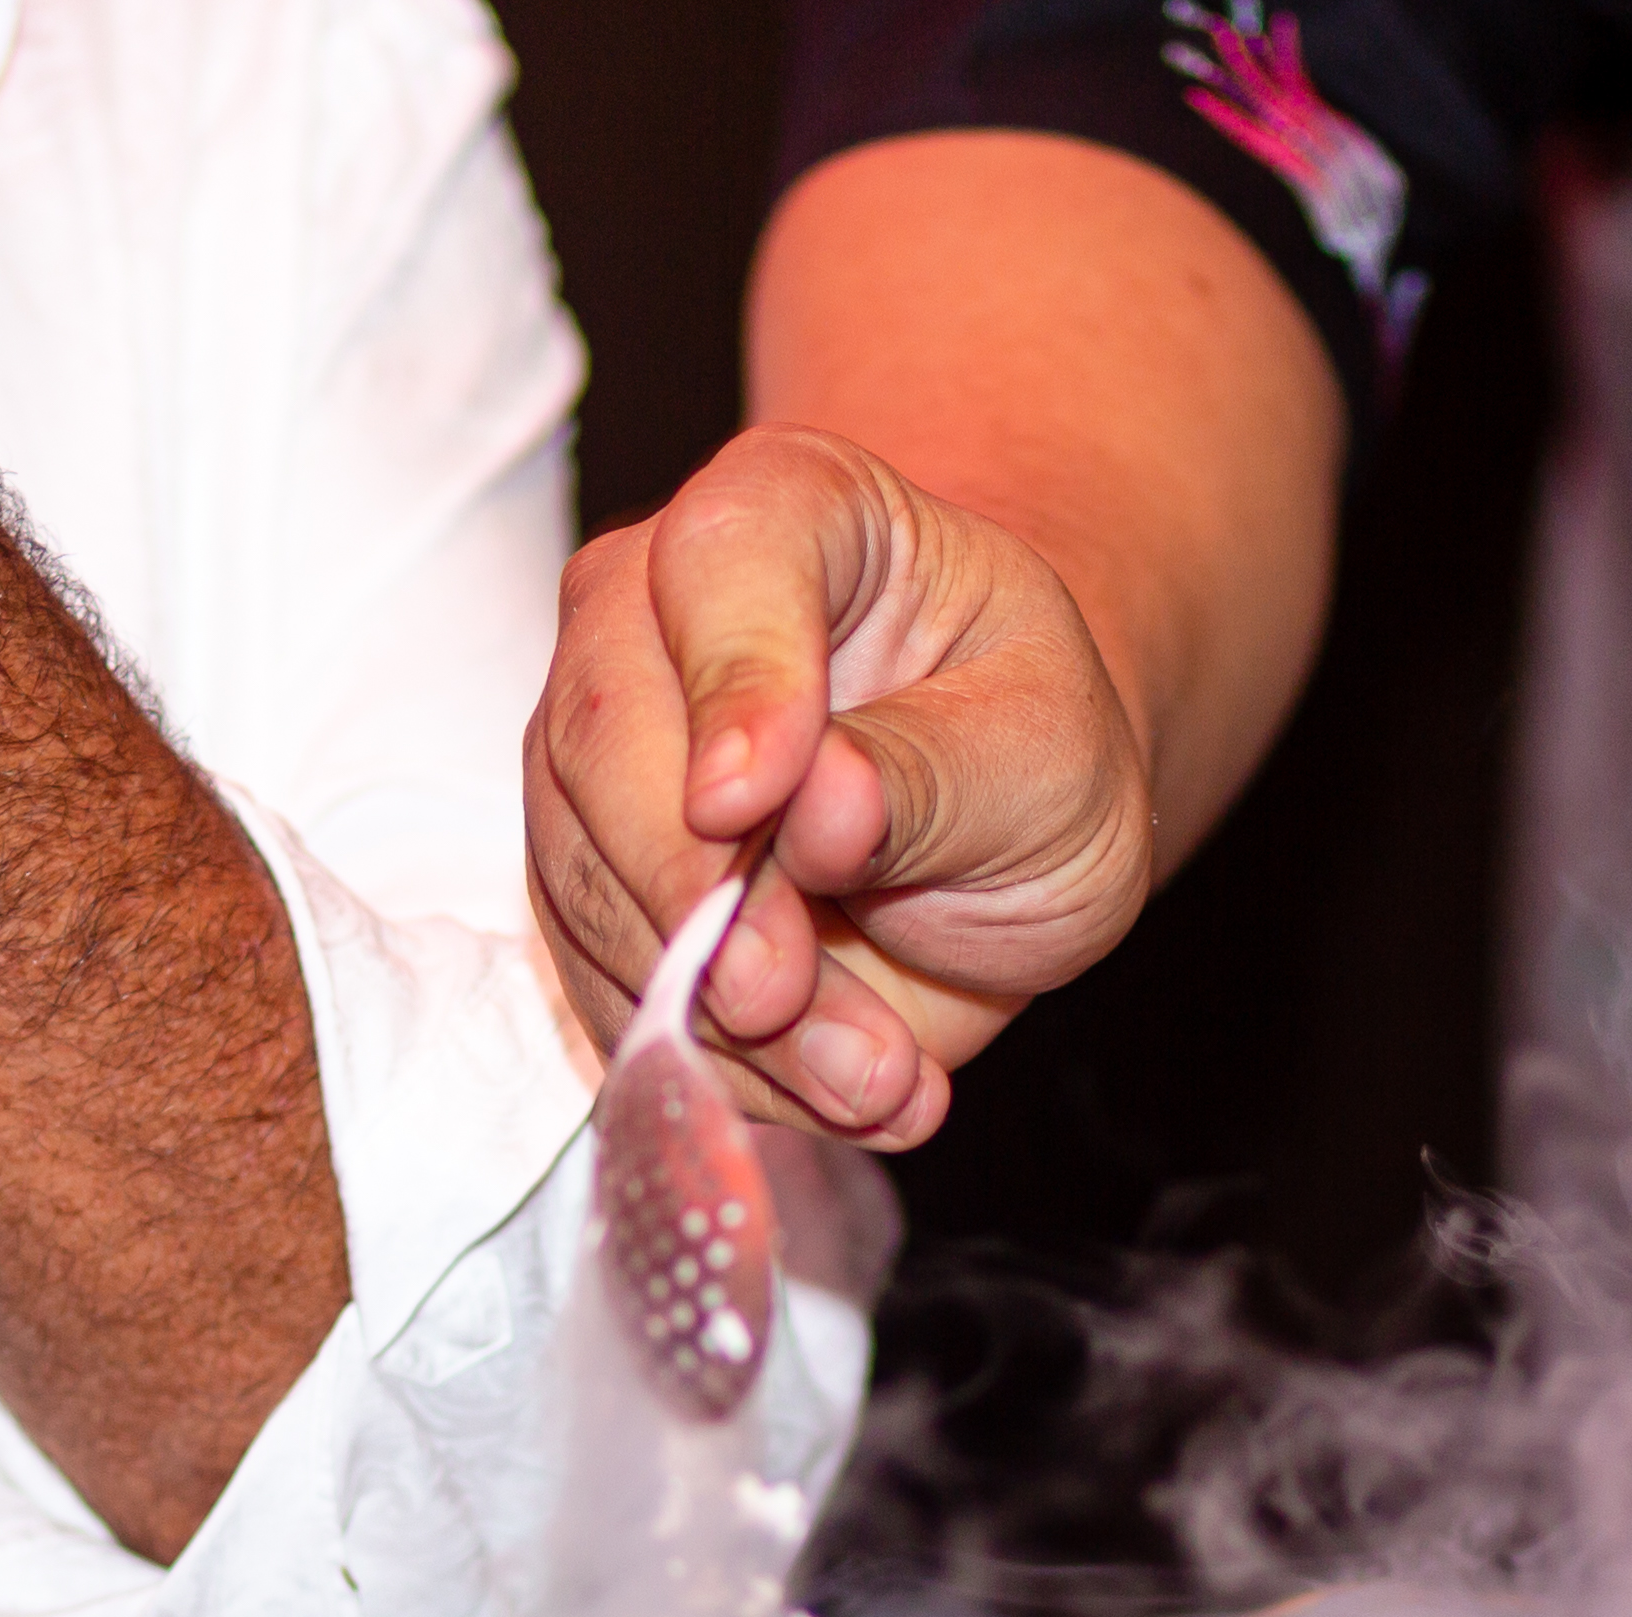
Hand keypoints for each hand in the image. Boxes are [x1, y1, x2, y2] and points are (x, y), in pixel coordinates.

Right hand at [531, 428, 1161, 1151]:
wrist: (999, 836)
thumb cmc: (1032, 754)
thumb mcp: (1047, 760)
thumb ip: (934, 775)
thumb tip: (817, 808)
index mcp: (790, 513)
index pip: (720, 561)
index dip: (728, 683)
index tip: (748, 804)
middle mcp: (653, 611)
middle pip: (600, 734)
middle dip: (690, 894)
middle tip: (784, 996)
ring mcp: (600, 750)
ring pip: (584, 880)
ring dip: (713, 1010)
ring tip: (870, 1077)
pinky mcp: (587, 882)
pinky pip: (602, 982)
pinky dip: (712, 1062)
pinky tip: (837, 1088)